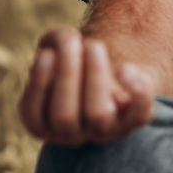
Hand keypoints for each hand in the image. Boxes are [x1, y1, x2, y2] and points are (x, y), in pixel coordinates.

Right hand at [18, 27, 155, 145]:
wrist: (113, 75)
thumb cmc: (78, 62)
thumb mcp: (60, 50)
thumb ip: (55, 40)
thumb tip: (66, 38)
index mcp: (44, 123)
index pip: (33, 114)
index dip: (39, 84)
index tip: (47, 53)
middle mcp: (72, 134)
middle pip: (64, 116)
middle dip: (67, 74)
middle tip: (74, 40)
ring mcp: (105, 131)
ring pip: (98, 115)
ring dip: (94, 76)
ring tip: (94, 45)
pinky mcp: (134, 121)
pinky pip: (139, 114)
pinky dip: (136, 91)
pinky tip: (126, 68)